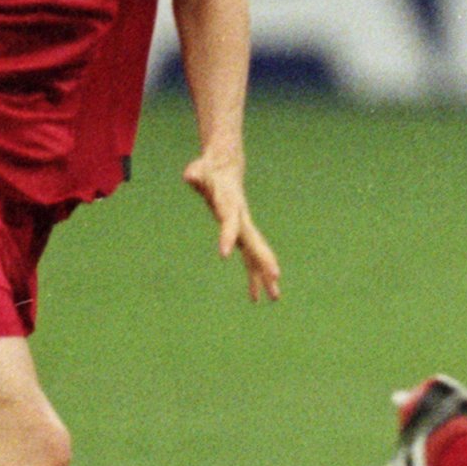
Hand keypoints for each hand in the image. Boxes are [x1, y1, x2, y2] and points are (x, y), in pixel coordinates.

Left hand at [184, 146, 282, 300]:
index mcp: (230, 206)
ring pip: (255, 255)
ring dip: (263, 277)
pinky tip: (254, 295)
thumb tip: (189, 176)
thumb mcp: (198, 170)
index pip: (230, 224)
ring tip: (274, 298)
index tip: (224, 255)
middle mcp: (241, 220)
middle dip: (264, 261)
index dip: (227, 237)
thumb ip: (195, 174)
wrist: (225, 167)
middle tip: (276, 278)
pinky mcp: (241, 234)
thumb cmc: (209, 170)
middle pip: (255, 243)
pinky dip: (252, 276)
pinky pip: (249, 258)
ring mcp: (243, 228)